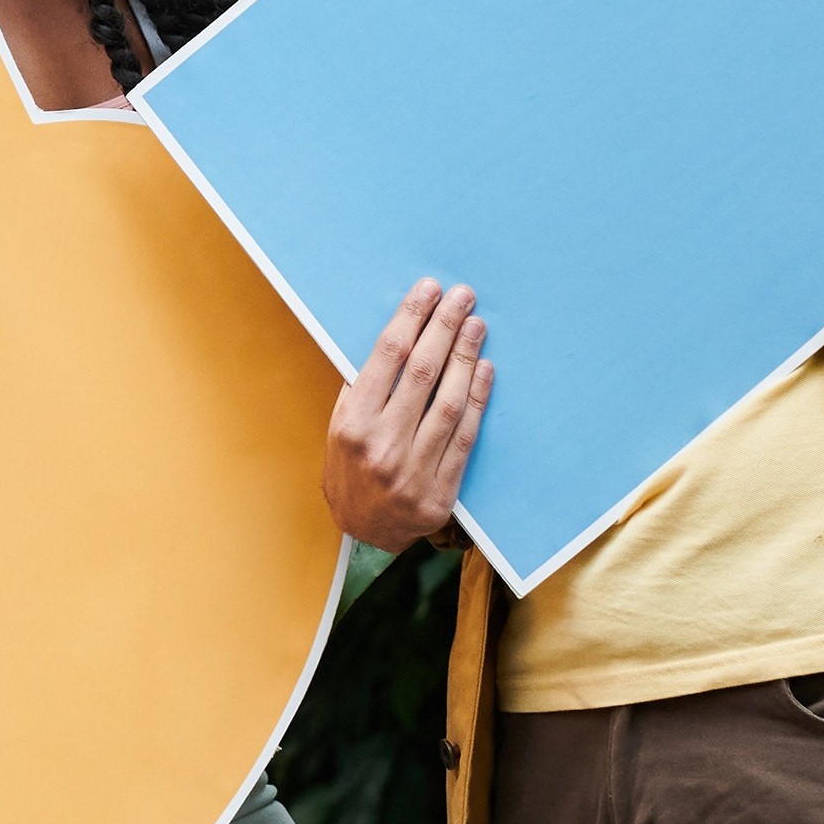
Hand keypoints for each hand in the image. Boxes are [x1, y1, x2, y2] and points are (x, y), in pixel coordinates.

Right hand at [320, 280, 487, 552]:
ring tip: (476, 324)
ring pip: (448, 402)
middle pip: (422, 373)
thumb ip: (362, 390)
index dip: (410, 319)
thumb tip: (395, 339)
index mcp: (352, 425)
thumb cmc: (349, 471)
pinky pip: (465, 437)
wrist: (364, 533)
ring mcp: (414, 471)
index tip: (427, 291)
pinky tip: (485, 369)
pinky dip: (477, 399)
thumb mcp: (339, 429)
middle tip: (462, 297)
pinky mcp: (441, 491)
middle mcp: (382, 446)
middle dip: (444, 327)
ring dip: (466, 357)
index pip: (387, 359)